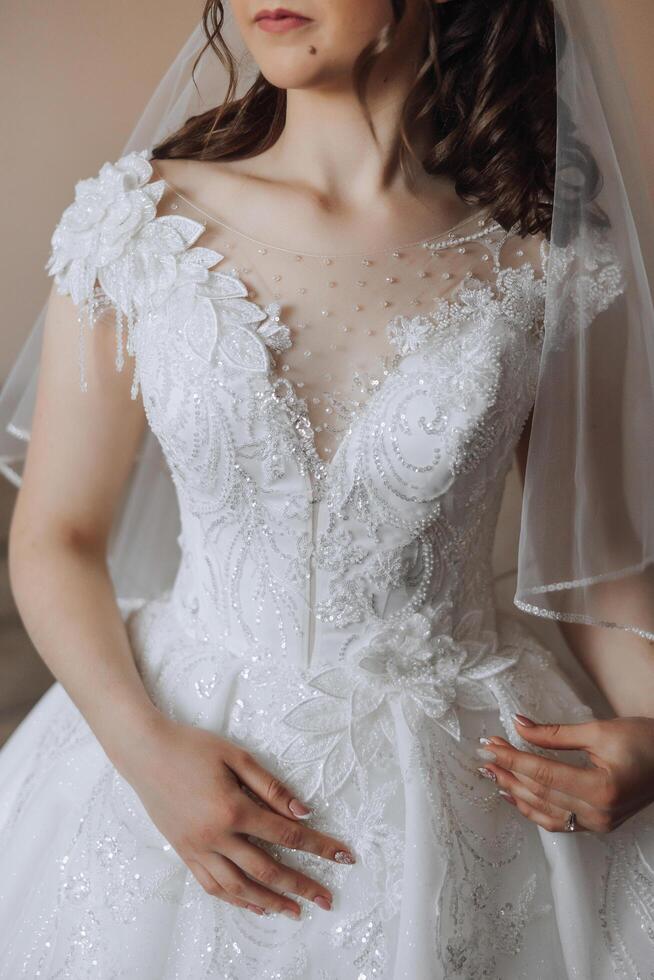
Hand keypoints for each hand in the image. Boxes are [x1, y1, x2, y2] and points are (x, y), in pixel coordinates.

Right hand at [116, 716, 355, 917]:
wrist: (145, 752)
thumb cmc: (192, 747)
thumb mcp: (236, 756)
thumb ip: (270, 786)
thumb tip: (302, 812)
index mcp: (233, 809)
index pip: (286, 835)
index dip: (319, 847)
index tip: (344, 857)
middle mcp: (216, 836)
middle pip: (268, 870)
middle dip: (302, 886)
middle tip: (327, 900)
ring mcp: (197, 849)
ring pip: (239, 887)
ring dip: (270, 902)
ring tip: (294, 911)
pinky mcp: (184, 853)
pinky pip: (213, 886)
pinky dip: (236, 900)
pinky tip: (253, 904)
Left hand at [475, 714, 653, 832]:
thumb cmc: (645, 741)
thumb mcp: (599, 730)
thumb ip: (554, 734)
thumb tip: (519, 726)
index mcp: (601, 789)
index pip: (543, 773)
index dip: (512, 758)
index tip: (490, 746)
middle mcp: (599, 813)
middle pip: (540, 794)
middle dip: (508, 773)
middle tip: (486, 755)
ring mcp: (599, 824)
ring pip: (545, 813)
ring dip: (516, 793)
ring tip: (492, 775)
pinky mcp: (598, 825)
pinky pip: (558, 821)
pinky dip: (533, 808)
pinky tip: (515, 795)